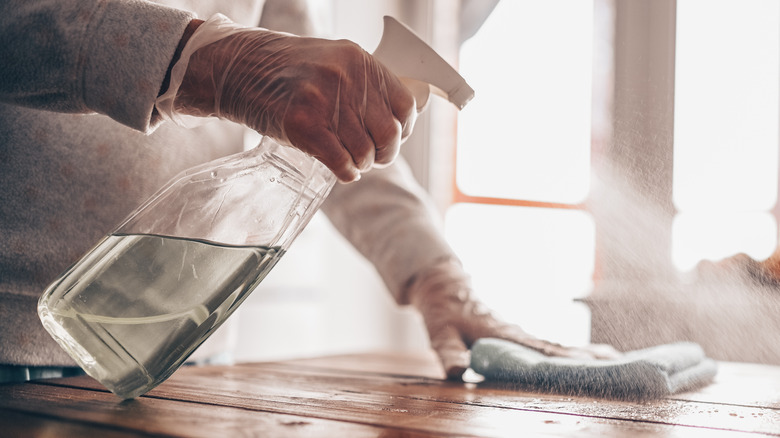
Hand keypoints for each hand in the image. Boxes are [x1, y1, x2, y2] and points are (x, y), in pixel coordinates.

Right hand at [172, 16, 416, 182]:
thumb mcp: (334, 61)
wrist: (239, 68)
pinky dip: (346, 173)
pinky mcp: (304, 126)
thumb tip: (394, 118)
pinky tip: (341, 171)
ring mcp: (325, 102)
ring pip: (364, 152)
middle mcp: (347, 79)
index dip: (403, 130)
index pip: (405, 105)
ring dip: (361, 164)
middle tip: (372, 159)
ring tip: (350, 162)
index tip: (394, 139)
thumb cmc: (288, 70)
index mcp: (360, 61)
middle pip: (388, 134)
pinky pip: (341, 162)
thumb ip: (363, 84)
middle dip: (384, 154)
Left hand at [407, 260, 621, 379]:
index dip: (564, 360)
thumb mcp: (440, 334)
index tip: (591, 366)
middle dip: (588, 358)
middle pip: (558, 349)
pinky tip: (591, 358)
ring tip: (617, 360)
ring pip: (558, 347)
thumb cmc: (443, 313)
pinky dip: (572, 353)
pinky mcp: (520, 337)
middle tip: (620, 364)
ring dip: (586, 355)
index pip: (539, 351)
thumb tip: (458, 371)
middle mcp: (519, 334)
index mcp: (504, 335)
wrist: (444, 288)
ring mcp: (521, 335)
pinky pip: (550, 347)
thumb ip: (449, 354)